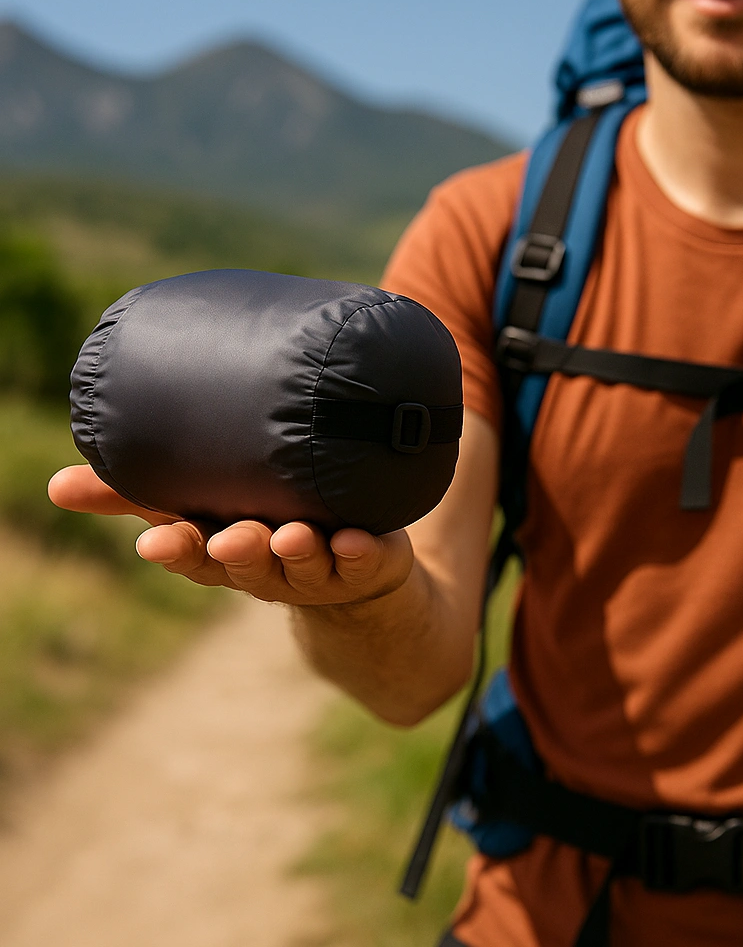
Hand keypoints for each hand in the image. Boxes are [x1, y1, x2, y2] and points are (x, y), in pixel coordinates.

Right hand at [48, 465, 413, 607]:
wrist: (355, 570)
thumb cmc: (265, 526)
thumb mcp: (202, 509)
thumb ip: (137, 496)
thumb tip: (57, 485)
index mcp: (228, 552)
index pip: (196, 556)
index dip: (179, 551)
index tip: (159, 540)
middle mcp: (272, 566)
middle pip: (251, 563)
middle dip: (241, 552)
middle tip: (232, 537)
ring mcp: (323, 567)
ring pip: (307, 564)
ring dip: (297, 551)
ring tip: (291, 534)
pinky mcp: (370, 561)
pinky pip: (366, 559)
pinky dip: (359, 551)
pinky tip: (355, 539)